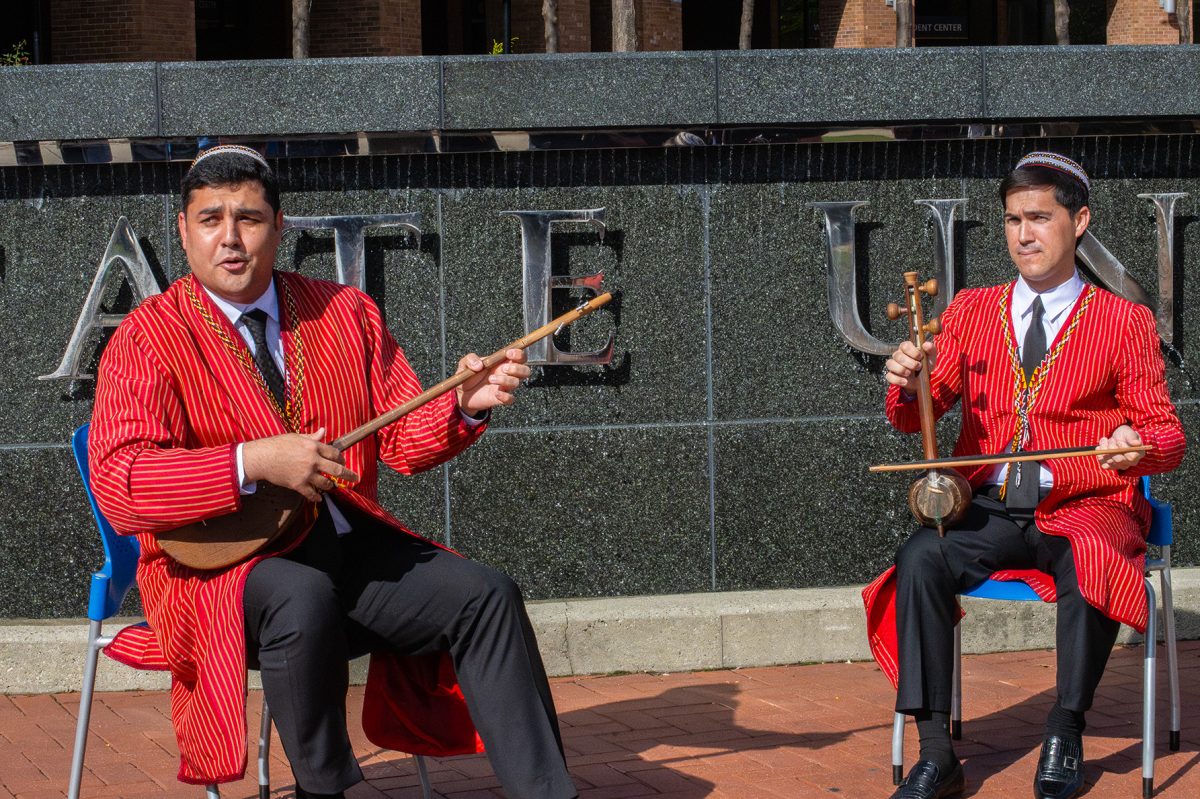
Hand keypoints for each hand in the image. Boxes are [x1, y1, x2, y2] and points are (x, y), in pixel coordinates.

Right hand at [242, 428, 359, 501]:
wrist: (261, 458)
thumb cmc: (277, 445)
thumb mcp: (296, 437)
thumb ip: (312, 437)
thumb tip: (323, 431)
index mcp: (313, 446)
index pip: (334, 453)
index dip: (341, 458)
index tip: (343, 462)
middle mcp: (313, 460)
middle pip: (336, 470)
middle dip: (348, 475)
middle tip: (355, 478)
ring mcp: (306, 474)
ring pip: (326, 483)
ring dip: (330, 486)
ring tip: (332, 486)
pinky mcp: (298, 485)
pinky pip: (312, 494)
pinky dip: (316, 497)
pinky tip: (319, 498)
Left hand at [456, 348, 531, 416]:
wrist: (462, 393)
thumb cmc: (468, 375)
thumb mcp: (464, 363)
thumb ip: (470, 359)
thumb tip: (479, 365)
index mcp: (501, 362)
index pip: (519, 357)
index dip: (519, 354)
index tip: (509, 354)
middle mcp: (506, 374)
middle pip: (525, 370)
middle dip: (517, 368)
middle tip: (503, 368)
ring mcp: (504, 387)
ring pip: (517, 383)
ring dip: (505, 380)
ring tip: (491, 379)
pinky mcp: (500, 399)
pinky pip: (510, 399)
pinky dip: (505, 396)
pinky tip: (495, 394)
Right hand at [885, 339, 935, 396]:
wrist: (922, 380)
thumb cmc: (925, 365)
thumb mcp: (930, 357)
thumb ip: (931, 349)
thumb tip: (926, 344)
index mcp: (906, 348)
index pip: (904, 346)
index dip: (912, 352)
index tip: (920, 357)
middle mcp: (898, 355)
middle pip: (898, 356)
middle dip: (910, 363)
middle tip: (918, 367)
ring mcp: (893, 365)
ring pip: (891, 364)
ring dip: (902, 370)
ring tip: (910, 373)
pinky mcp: (891, 375)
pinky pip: (889, 376)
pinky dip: (898, 379)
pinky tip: (905, 381)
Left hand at [1097, 425, 1143, 470]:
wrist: (1117, 437)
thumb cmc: (1125, 435)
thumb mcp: (1129, 433)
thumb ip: (1132, 437)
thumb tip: (1136, 443)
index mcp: (1138, 454)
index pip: (1130, 457)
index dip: (1123, 449)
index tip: (1119, 442)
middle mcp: (1130, 463)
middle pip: (1118, 460)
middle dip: (1112, 448)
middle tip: (1112, 440)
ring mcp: (1120, 465)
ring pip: (1109, 461)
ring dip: (1105, 449)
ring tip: (1106, 441)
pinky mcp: (1110, 466)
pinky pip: (1103, 464)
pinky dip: (1100, 455)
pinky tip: (1100, 447)